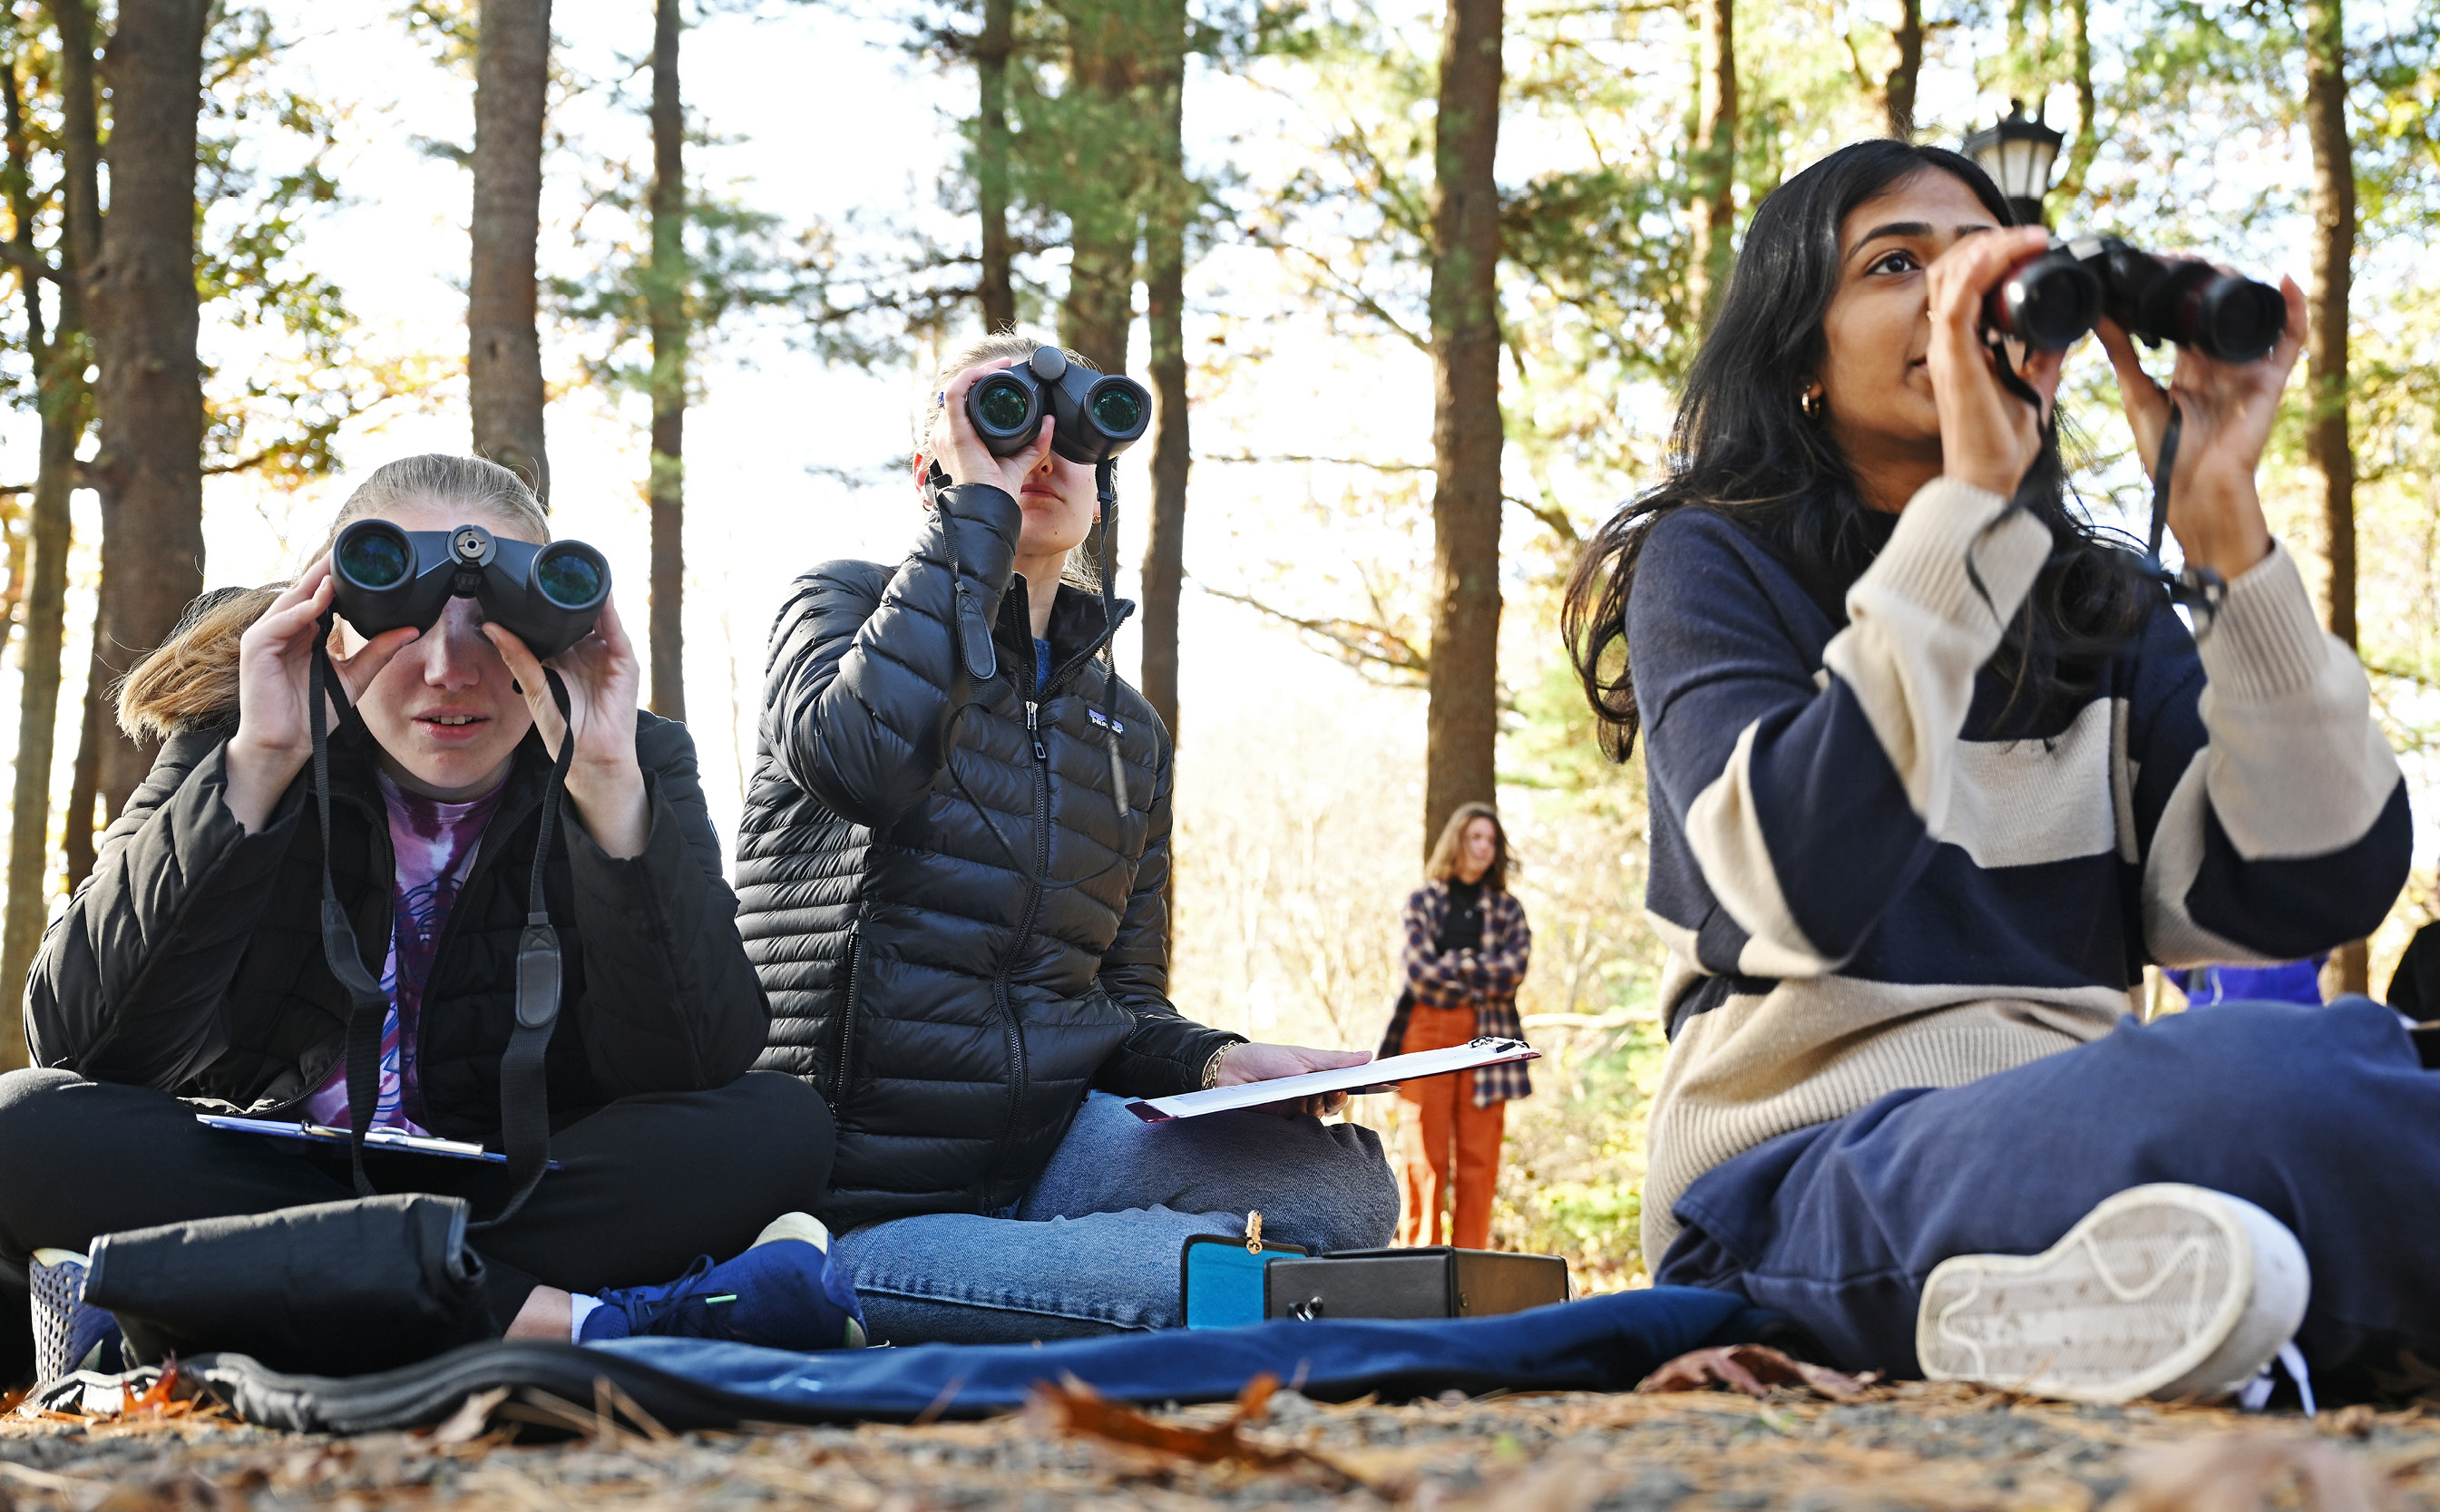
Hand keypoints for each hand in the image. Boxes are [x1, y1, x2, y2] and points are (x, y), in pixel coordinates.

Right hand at [224, 557, 419, 832]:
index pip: (319, 596)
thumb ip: (378, 651)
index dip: (336, 577)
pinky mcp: (255, 649)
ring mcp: (266, 636)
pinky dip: (301, 611)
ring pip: (291, 601)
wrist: (288, 744)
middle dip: (324, 570)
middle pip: (304, 591)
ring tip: (336, 565)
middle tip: (347, 547)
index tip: (360, 559)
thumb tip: (410, 629)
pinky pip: (280, 623)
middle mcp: (283, 629)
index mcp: (303, 632)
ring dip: (313, 583)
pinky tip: (319, 601)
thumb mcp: (354, 677)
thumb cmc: (314, 712)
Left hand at [484, 596, 647, 857]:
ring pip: (597, 617)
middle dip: (566, 593)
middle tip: (550, 566)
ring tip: (575, 570)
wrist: (591, 756)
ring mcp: (605, 655)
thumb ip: (517, 656)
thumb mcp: (533, 688)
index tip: (525, 580)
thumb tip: (491, 626)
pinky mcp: (623, 662)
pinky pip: (616, 631)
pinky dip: (609, 612)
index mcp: (560, 657)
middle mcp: (583, 652)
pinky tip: (600, 595)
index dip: (540, 603)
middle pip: (575, 615)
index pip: (551, 622)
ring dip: (589, 596)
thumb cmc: (563, 729)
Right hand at [935, 363, 1056, 496]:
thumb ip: (1036, 441)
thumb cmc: (998, 488)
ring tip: (1000, 368)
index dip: (980, 383)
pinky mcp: (952, 431)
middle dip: (981, 374)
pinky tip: (987, 373)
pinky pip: (954, 393)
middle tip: (1005, 367)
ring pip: (956, 387)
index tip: (1004, 374)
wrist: (989, 504)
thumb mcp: (1021, 458)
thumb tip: (1050, 420)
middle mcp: (946, 432)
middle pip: (959, 391)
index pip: (962, 401)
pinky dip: (970, 378)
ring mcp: (945, 431)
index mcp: (956, 437)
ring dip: (978, 372)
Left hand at [1216, 1041, 1371, 1117]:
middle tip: (1333, 1090)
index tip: (1380, 1082)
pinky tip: (1302, 1115)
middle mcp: (1309, 1096)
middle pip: (1336, 1104)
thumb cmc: (1266, 1058)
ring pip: (1321, 1118)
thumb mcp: (1303, 1056)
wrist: (1229, 1073)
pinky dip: (1306, 1124)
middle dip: (1338, 1097)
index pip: (1344, 1085)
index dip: (1360, 1084)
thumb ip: (1336, 1060)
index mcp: (1316, 1077)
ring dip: (1319, 1107)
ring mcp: (1296, 1112)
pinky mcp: (1283, 1127)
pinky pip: (1302, 1131)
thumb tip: (1369, 1056)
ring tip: (1311, 1097)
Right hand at [1925, 225, 2067, 499]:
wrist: (1992, 476)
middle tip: (2032, 236)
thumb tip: (2066, 330)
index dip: (1994, 254)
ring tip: (2026, 238)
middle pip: (1953, 268)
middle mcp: (1949, 340)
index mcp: (1964, 344)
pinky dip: (1978, 271)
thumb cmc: (2003, 440)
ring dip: (1989, 248)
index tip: (2035, 246)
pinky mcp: (1954, 358)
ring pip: (1952, 275)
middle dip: (1990, 242)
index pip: (1965, 281)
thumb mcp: (2035, 385)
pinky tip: (2004, 254)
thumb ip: (2045, 356)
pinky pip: (1958, 302)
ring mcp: (1947, 348)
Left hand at [2093, 275, 2299, 579]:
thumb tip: (2101, 315)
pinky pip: (2290, 339)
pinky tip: (2284, 281)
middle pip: (2218, 312)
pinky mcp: (2271, 379)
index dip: (2176, 291)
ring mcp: (2247, 369)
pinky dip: (2294, 309)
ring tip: (2220, 266)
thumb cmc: (2165, 455)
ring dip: (2241, 286)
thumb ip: (2123, 355)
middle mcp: (2219, 364)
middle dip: (2206, 281)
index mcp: (2188, 368)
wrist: (2195, 490)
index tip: (2156, 265)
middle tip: (2182, 258)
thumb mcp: (2137, 395)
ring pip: (2251, 316)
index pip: (2186, 319)